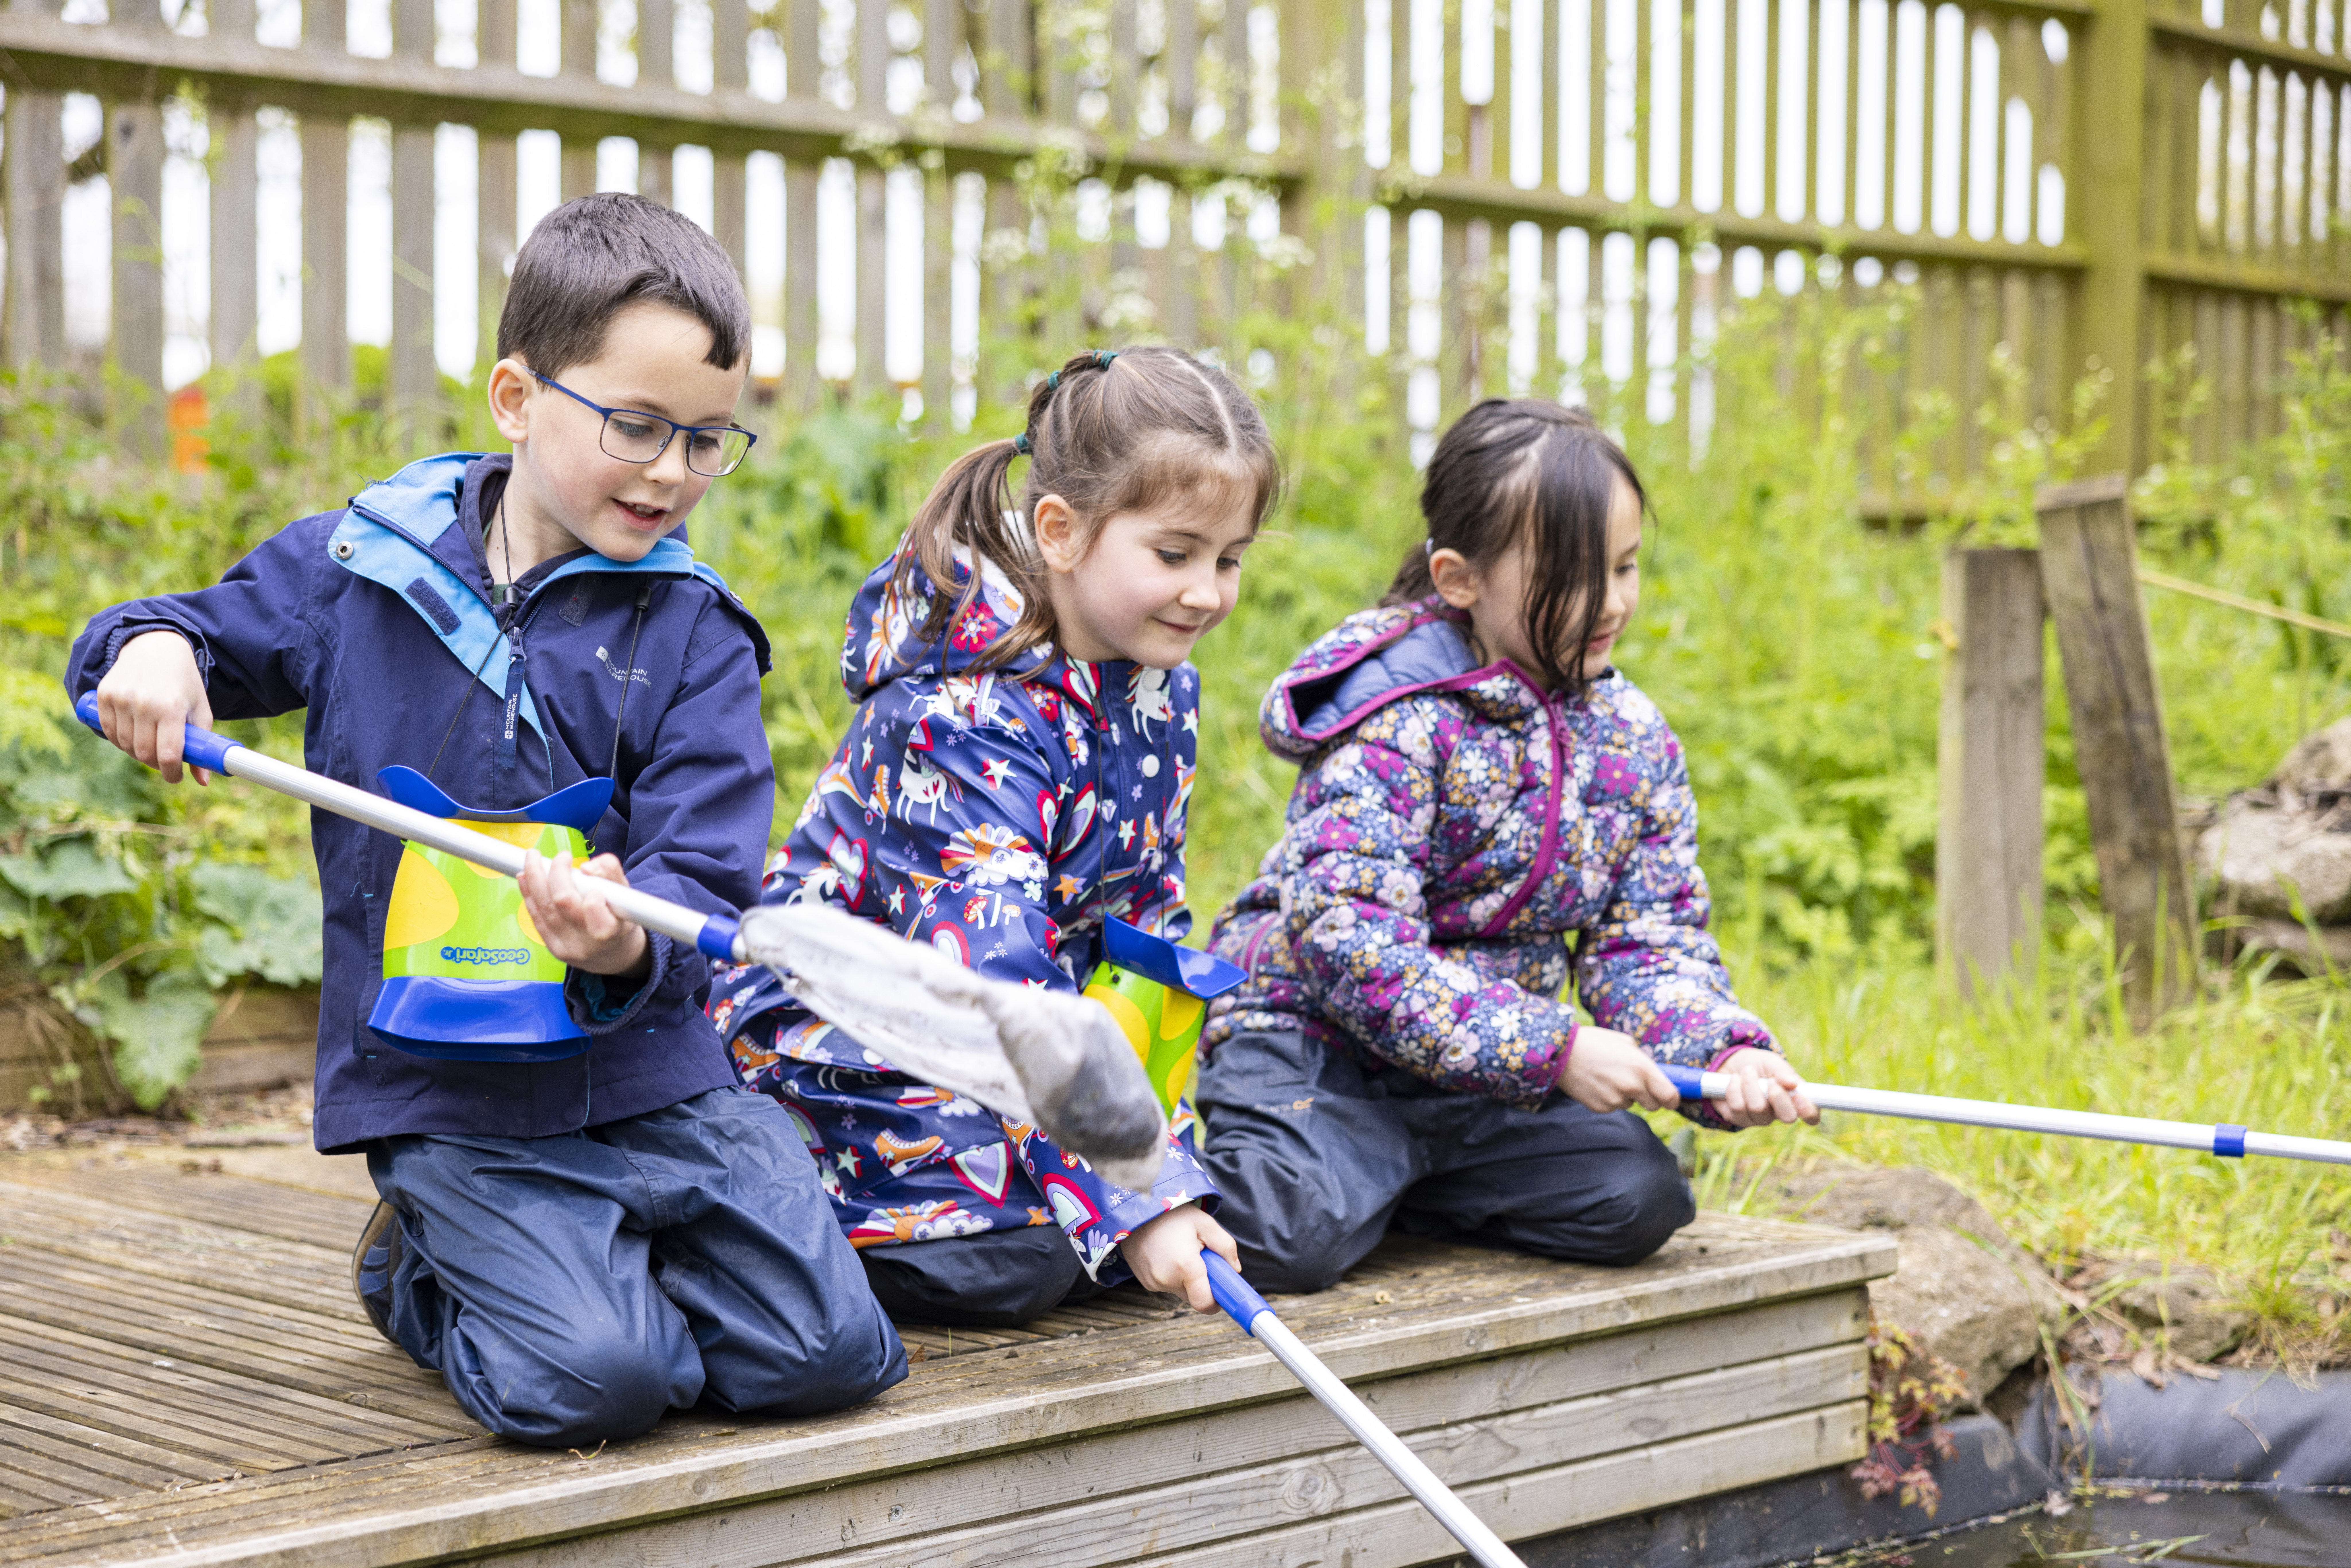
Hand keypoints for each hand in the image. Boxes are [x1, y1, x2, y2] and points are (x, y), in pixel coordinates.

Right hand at [94, 630, 212, 784]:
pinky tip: (132, 733)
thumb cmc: (183, 684)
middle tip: (164, 759)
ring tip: (150, 742)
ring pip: (124, 745)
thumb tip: (202, 781)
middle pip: (143, 753)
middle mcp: (144, 703)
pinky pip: (107, 731)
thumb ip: (202, 746)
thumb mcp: (200, 710)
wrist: (155, 648)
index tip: (175, 777)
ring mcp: (121, 698)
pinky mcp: (104, 695)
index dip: (171, 773)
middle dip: (155, 763)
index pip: (167, 754)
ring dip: (137, 751)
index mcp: (172, 708)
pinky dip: (119, 739)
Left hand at [518, 850, 650, 977]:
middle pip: (563, 902)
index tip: (586, 871)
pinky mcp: (555, 950)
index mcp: (614, 930)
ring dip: (534, 879)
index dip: (584, 885)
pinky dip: (529, 895)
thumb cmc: (622, 919)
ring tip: (532, 858)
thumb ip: (612, 872)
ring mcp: (569, 948)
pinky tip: (524, 878)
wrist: (615, 955)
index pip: (594, 908)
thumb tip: (587, 867)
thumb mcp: (627, 894)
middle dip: (555, 872)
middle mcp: (589, 943)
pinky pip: (537, 920)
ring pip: (545, 908)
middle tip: (560, 856)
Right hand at [1120, 1202, 1239, 1313]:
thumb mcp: (1205, 1223)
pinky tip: (1168, 1255)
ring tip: (1180, 1252)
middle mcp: (1166, 1279)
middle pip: (1194, 1296)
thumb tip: (1234, 1269)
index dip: (1216, 1301)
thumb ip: (1225, 1246)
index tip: (1220, 1289)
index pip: (1205, 1304)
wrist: (1136, 1208)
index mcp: (1185, 1267)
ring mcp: (1153, 1282)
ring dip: (1186, 1278)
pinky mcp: (1145, 1281)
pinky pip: (1166, 1285)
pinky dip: (1172, 1275)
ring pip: (1180, 1290)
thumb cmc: (1172, 1214)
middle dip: (1201, 1283)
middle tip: (1199, 1258)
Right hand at [1555, 1026, 1677, 1113]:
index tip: (1669, 1098)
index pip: (1669, 1096)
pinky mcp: (1600, 1107)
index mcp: (1642, 1068)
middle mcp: (1631, 1087)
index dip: (1672, 1099)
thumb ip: (1643, 1060)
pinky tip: (1597, 1083)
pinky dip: (1608, 1098)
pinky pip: (1613, 1106)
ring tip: (1608, 1077)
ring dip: (1625, 1095)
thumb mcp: (1626, 1043)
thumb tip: (1653, 1074)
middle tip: (1634, 1083)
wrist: (1561, 1051)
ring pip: (1631, 1104)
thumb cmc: (1595, 1042)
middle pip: (1653, 1105)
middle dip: (1648, 1096)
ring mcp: (1615, 1100)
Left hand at [1710, 1047, 1819, 1127]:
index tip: (1798, 1096)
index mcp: (1795, 1099)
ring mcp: (1760, 1119)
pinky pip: (1737, 1107)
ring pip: (1757, 1108)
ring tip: (1747, 1071)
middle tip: (1769, 1079)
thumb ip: (1783, 1071)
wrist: (1730, 1063)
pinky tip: (1734, 1079)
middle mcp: (1780, 1113)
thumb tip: (1793, 1083)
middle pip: (1787, 1117)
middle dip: (1777, 1095)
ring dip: (1750, 1083)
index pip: (1812, 1116)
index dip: (1809, 1111)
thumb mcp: (1772, 1062)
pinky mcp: (1740, 1120)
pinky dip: (1734, 1087)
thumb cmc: (1758, 1064)